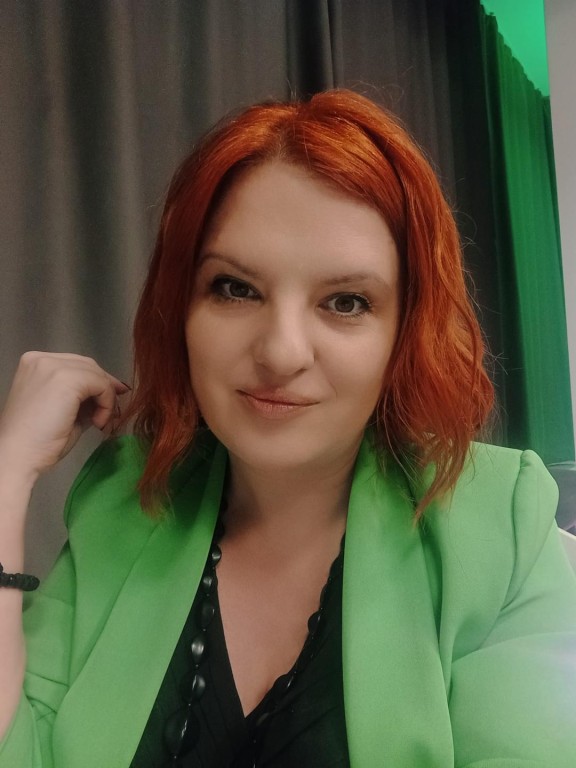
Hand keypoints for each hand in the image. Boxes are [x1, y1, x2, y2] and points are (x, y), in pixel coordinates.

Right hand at [0, 352, 129, 482]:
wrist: (18, 456)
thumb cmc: (38, 440)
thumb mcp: (64, 409)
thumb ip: (83, 396)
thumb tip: (113, 390)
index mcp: (35, 364)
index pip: (76, 365)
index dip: (97, 380)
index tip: (111, 397)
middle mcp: (42, 359)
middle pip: (88, 365)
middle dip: (105, 386)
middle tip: (113, 409)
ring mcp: (52, 366)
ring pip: (96, 374)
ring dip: (106, 398)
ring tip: (99, 421)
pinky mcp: (66, 378)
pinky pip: (100, 384)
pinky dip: (106, 403)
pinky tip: (97, 422)